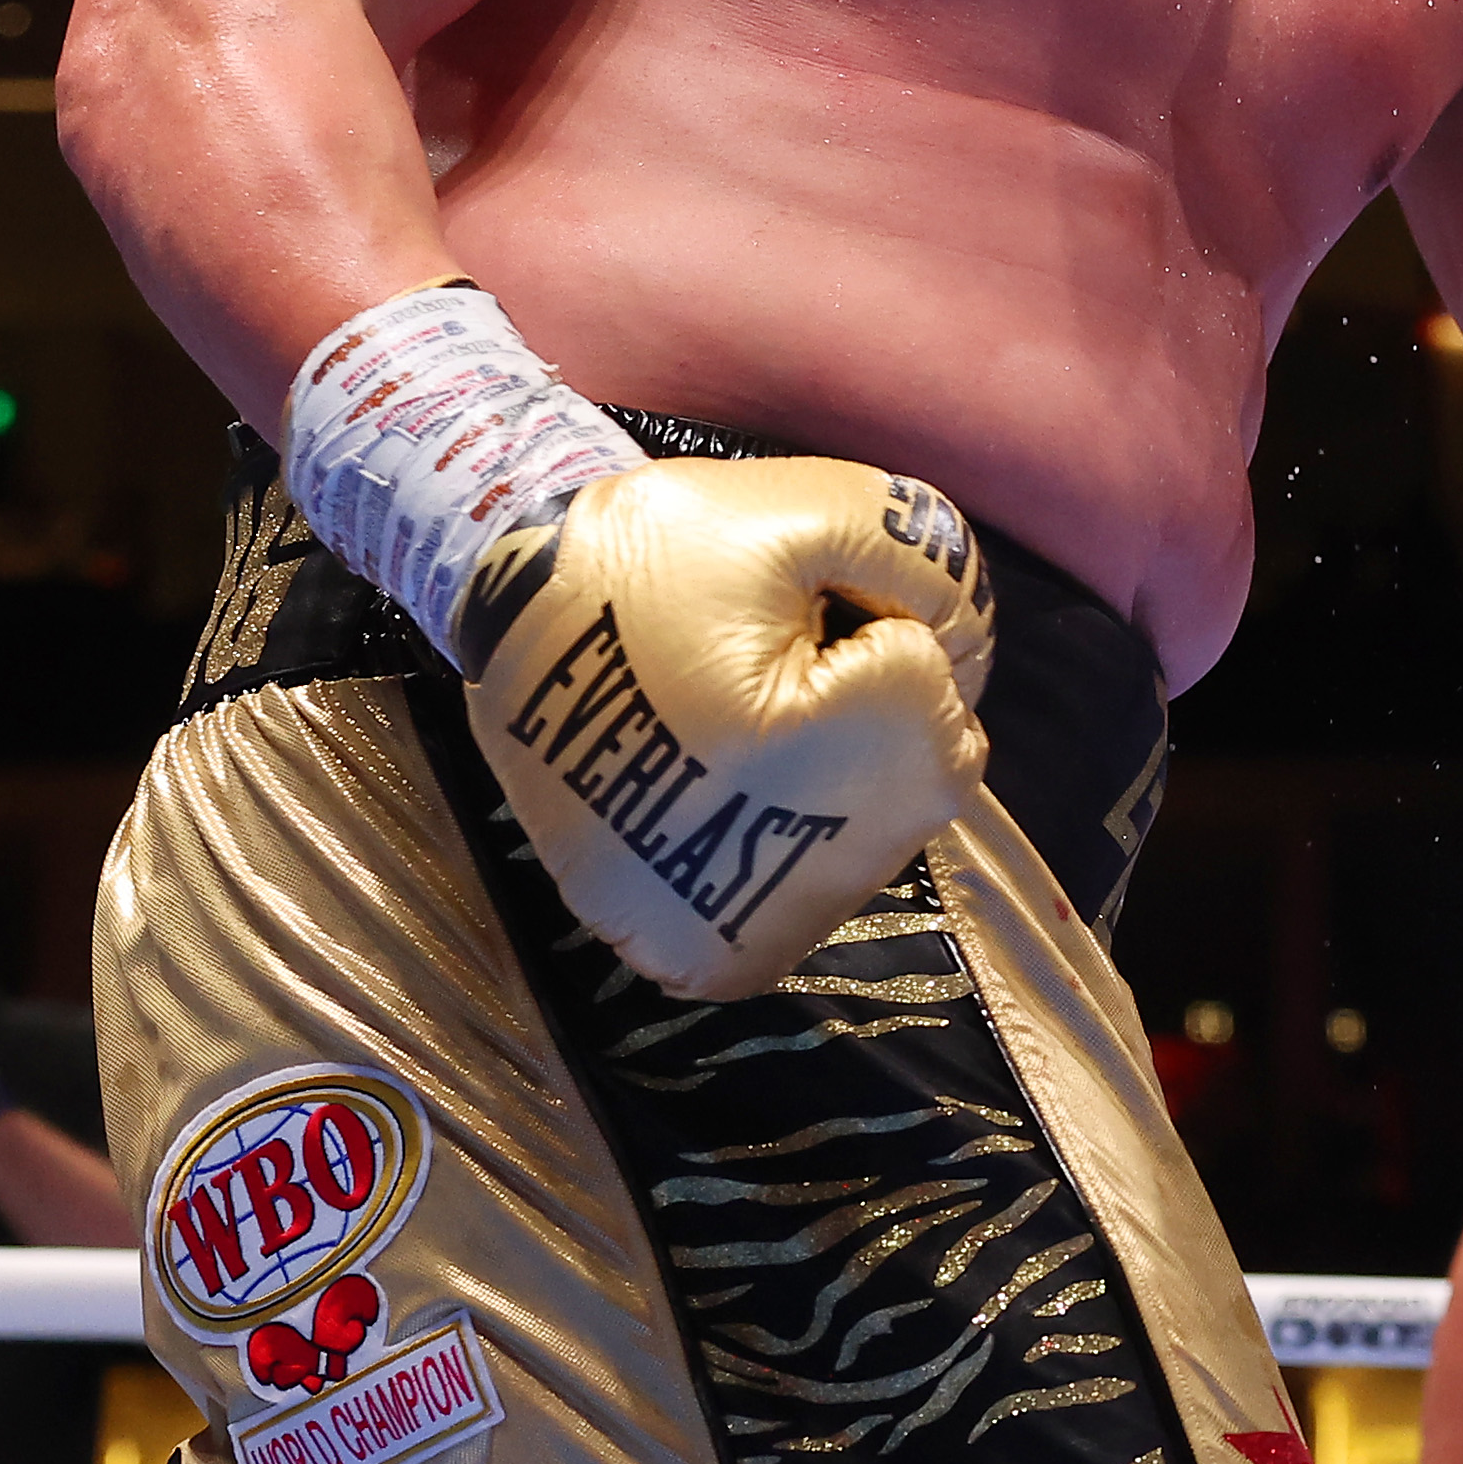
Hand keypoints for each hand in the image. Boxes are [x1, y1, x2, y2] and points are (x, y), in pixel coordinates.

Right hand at [455, 454, 997, 999]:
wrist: (492, 635)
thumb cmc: (642, 562)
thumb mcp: (792, 502)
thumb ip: (921, 548)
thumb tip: (970, 635)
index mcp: (833, 749)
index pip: (943, 664)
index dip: (874, 612)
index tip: (779, 610)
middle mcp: (814, 874)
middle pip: (924, 753)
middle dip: (865, 691)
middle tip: (746, 661)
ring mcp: (761, 933)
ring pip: (876, 811)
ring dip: (832, 758)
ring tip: (720, 717)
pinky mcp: (719, 961)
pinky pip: (812, 866)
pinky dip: (786, 817)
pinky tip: (713, 774)